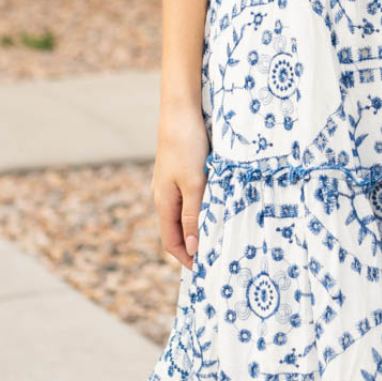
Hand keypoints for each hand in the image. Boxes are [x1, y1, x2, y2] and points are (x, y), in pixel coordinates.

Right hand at [151, 112, 209, 272]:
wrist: (181, 110)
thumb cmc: (187, 146)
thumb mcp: (194, 184)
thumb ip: (193, 216)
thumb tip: (192, 249)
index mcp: (163, 201)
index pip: (170, 241)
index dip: (185, 258)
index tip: (203, 270)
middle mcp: (163, 195)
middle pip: (175, 229)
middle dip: (192, 246)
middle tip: (214, 257)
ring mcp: (169, 182)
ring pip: (182, 214)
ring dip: (197, 227)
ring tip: (218, 236)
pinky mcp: (179, 170)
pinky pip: (187, 198)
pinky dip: (199, 210)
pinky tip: (214, 208)